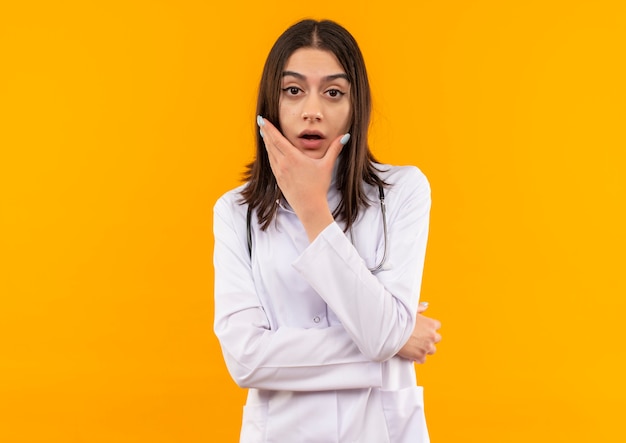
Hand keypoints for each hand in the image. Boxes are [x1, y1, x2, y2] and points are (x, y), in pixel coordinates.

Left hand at [258, 116, 347, 240]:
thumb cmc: (318, 186)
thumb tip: (345, 136)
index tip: (263, 120)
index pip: (277, 139)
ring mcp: (279, 172)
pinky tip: (270, 151)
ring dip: (266, 142)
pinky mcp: (278, 179)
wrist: (309, 206)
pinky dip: (269, 154)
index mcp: (293, 158)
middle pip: (271, 144)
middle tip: (261, 122)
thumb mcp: (327, 166)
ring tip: (264, 134)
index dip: (269, 128)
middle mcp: (283, 164)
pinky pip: (271, 163)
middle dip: (266, 132)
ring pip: (270, 153)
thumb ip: (335, 149)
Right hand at [396, 302, 441, 363]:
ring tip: (415, 346)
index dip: (430, 327)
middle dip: (430, 338)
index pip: (437, 325)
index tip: (423, 328)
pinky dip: (418, 357)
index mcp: (430, 324)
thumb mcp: (410, 310)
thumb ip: (420, 308)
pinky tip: (411, 353)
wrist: (391, 332)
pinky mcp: (420, 356)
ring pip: (432, 350)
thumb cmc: (399, 319)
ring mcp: (427, 347)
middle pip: (437, 339)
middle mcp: (431, 336)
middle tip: (419, 337)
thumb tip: (425, 306)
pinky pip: (423, 359)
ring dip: (425, 348)